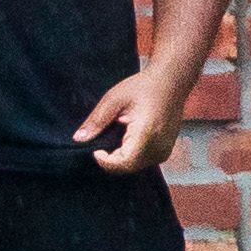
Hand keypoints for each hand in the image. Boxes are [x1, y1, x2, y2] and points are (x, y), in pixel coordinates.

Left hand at [74, 66, 191, 173]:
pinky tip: (128, 137)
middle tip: (103, 141)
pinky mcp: (166, 151)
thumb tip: (78, 139)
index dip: (105, 162)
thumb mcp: (114, 99)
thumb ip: (96, 121)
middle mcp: (159, 147)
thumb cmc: (143, 87)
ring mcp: (164, 151)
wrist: (171, 83)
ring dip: (121, 158)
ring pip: (135, 166)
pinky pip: (143, 161)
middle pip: (128, 167)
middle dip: (111, 160)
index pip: (124, 163)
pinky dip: (131, 155)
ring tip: (118, 134)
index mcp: (146, 133)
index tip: (95, 149)